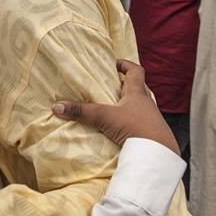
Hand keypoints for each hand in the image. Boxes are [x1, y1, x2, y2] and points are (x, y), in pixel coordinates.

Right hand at [51, 59, 180, 154]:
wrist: (159, 152)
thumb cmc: (136, 128)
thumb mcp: (106, 118)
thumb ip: (82, 112)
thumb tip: (57, 106)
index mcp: (137, 93)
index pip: (135, 71)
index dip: (126, 65)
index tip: (115, 63)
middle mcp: (147, 103)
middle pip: (138, 88)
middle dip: (125, 86)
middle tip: (111, 86)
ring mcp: (151, 119)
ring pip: (140, 106)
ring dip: (129, 105)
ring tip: (113, 109)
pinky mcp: (151, 134)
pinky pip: (140, 122)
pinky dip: (130, 122)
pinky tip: (121, 129)